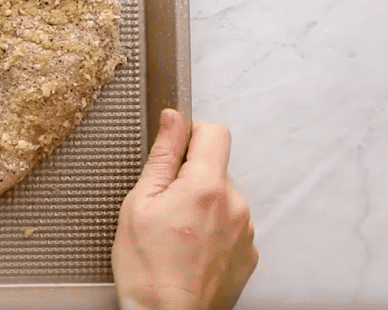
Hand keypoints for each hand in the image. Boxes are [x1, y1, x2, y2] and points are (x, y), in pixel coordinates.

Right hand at [112, 109, 257, 309]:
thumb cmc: (147, 268)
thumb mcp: (139, 202)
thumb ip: (162, 156)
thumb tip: (173, 119)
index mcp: (206, 186)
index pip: (215, 132)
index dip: (190, 135)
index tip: (173, 153)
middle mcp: (236, 205)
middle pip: (216, 168)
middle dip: (190, 177)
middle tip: (162, 206)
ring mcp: (246, 232)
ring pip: (223, 198)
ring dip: (202, 205)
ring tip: (175, 233)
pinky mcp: (249, 254)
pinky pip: (231, 226)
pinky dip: (212, 230)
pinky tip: (189, 250)